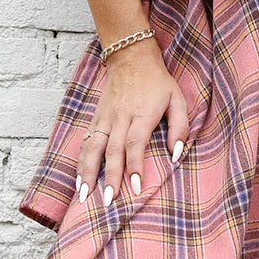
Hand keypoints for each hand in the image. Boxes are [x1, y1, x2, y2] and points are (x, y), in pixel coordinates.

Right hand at [74, 39, 188, 205]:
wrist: (130, 58)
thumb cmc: (158, 82)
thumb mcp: (177, 99)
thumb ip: (180, 126)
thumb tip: (176, 154)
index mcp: (142, 114)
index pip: (135, 143)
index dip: (135, 166)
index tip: (135, 187)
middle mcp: (120, 117)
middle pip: (112, 150)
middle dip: (110, 176)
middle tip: (109, 200)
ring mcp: (105, 117)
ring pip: (93, 147)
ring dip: (88, 173)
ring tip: (85, 196)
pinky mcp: (96, 118)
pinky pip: (86, 142)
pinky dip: (80, 162)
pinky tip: (79, 180)